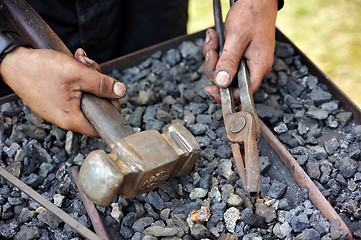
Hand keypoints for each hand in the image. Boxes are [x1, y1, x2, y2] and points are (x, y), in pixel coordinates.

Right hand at [0, 47, 125, 136]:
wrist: (12, 61)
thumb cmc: (40, 69)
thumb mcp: (78, 74)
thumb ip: (102, 84)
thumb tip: (121, 91)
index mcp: (71, 119)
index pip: (100, 126)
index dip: (111, 110)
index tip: (113, 95)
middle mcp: (64, 118)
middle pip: (94, 106)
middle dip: (98, 85)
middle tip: (92, 68)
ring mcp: (58, 109)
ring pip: (84, 95)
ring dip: (87, 77)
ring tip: (80, 61)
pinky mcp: (53, 100)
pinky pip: (72, 92)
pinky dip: (76, 77)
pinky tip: (73, 63)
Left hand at [203, 0, 277, 101]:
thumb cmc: (251, 14)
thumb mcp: (237, 38)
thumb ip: (229, 61)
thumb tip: (222, 83)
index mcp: (258, 67)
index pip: (243, 93)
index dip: (225, 95)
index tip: (209, 89)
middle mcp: (253, 68)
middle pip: (228, 83)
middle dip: (214, 69)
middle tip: (211, 52)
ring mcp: (246, 61)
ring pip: (222, 71)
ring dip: (212, 57)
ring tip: (213, 39)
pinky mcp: (239, 55)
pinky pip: (223, 60)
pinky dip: (215, 50)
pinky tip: (215, 37)